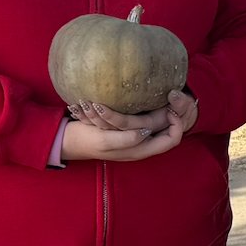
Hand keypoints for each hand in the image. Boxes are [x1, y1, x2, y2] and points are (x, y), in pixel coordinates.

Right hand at [61, 90, 194, 162]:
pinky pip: (143, 118)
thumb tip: (147, 131)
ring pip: (157, 122)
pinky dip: (148, 108)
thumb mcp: (106, 141)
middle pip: (167, 130)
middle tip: (169, 96)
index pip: (171, 141)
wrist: (68, 139)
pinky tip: (148, 95)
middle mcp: (141, 145)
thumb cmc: (86, 142)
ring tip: (163, 94)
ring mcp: (134, 137)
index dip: (177, 126)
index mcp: (140, 150)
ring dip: (160, 109)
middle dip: (170, 113)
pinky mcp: (127, 128)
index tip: (171, 108)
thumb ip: (127, 139)